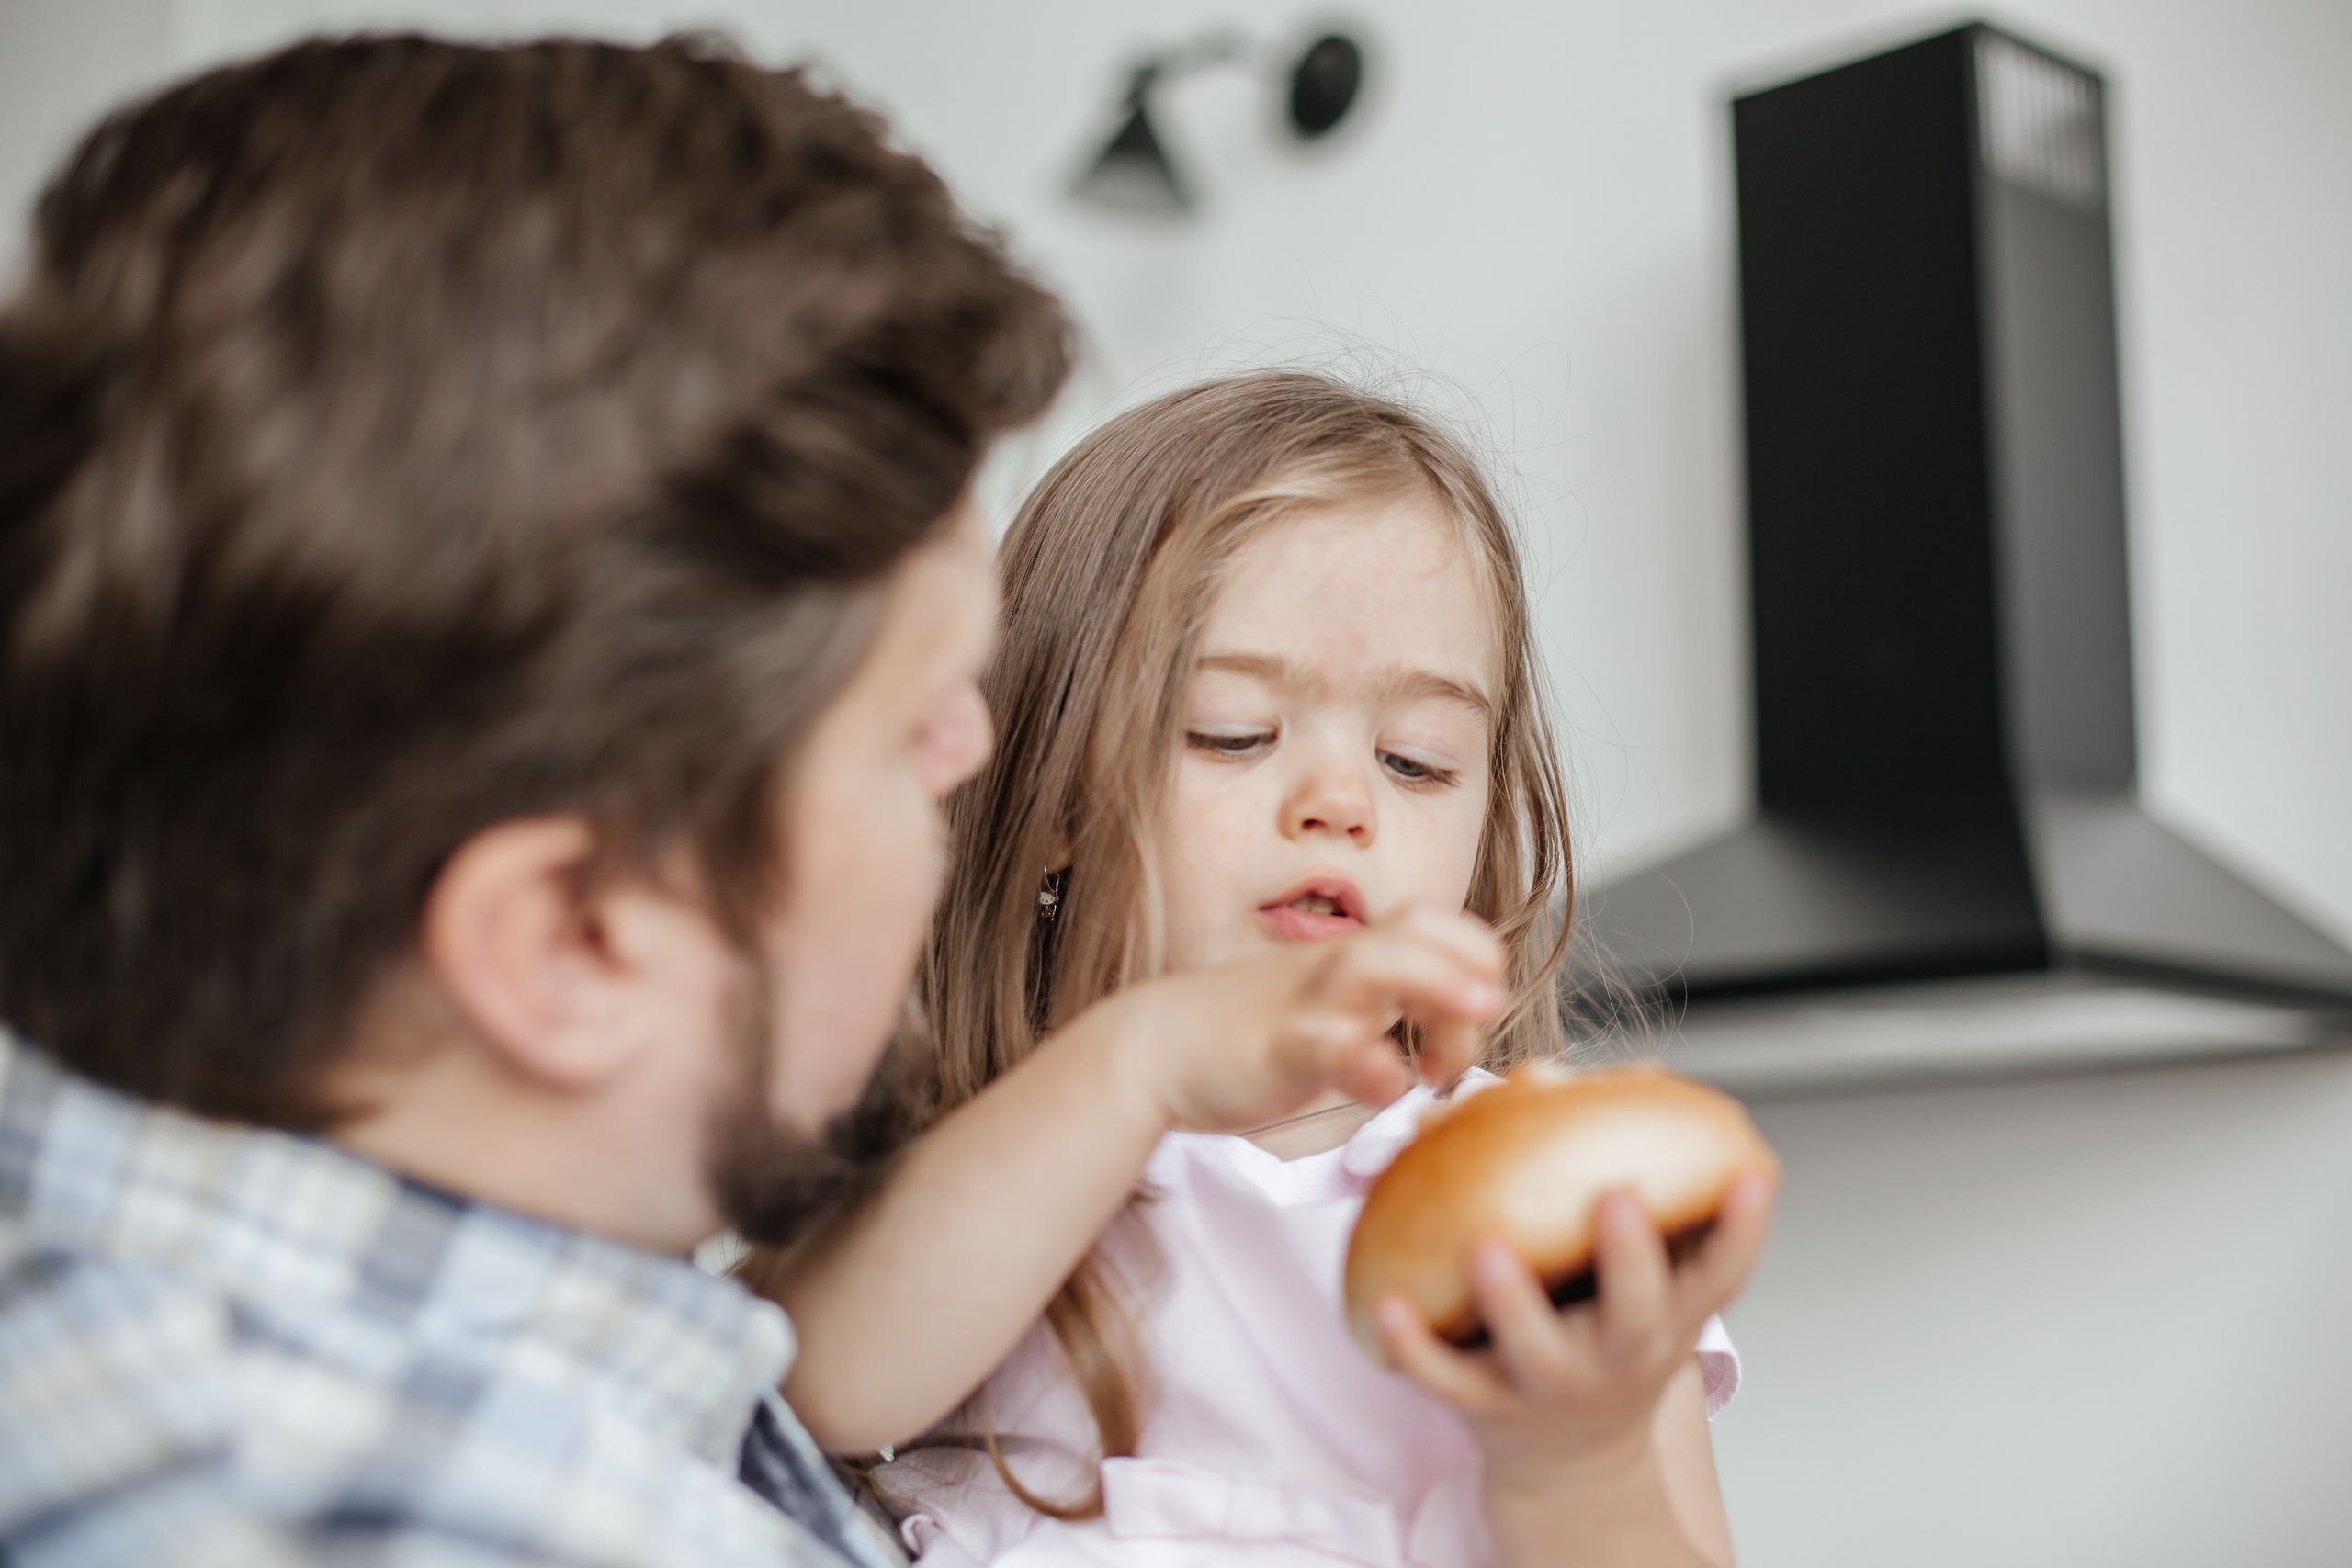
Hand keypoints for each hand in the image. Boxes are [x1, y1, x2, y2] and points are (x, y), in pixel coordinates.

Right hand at [1075, 904, 1506, 1136]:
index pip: (1440, 924)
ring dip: (1438, 990)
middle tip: (1484, 1021)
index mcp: (1356, 956)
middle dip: (1474, 966)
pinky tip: (1387, 1090)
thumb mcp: (1331, 1007)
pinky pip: (1330, 1045)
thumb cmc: (1249, 1033)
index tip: (1476, 1018)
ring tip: (1469, 1030)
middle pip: (1424, 931)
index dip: (1477, 959)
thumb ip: (1385, 1006)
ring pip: (1380, 968)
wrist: (1157, 1045)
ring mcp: (1310, 1003)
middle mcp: (1340, 967)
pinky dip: (1368, 1063)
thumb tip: (1449, 1033)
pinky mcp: (1280, 1046)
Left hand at [1375, 1174, 1776, 1497]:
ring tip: (1488, 1248)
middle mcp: (1619, 1354)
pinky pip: (1446, 1378)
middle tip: (1617, 1198)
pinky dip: (1415, 1347)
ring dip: (1513, 1300)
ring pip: (1535, 1347)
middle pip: (1635, 1312)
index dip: (1743, 1228)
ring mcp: (1551, 1383)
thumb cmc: (1611, 1333)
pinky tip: (1388, 1304)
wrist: (1572, 1461)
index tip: (1752, 1176)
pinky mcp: (1486, 1405)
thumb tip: (1644, 1077)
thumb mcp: (1654, 1281)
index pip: (1722, 1275)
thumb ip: (1652, 1195)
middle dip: (1630, 1258)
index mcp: (1668, 1317)